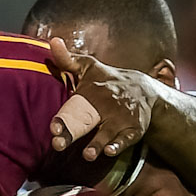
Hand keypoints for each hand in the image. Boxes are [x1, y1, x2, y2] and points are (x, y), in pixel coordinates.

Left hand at [47, 37, 158, 161]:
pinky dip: (118, 145)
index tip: (53, 126)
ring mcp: (121, 118)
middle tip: (58, 143)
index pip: (74, 106)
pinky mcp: (134, 128)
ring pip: (107, 133)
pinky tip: (109, 151)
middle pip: (87, 122)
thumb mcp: (90, 68)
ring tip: (88, 154)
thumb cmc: (108, 80)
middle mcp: (106, 104)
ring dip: (97, 144)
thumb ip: (69, 59)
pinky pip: (126, 139)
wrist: (144, 89)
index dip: (62, 118)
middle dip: (72, 133)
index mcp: (93, 90)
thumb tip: (52, 41)